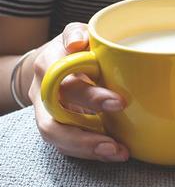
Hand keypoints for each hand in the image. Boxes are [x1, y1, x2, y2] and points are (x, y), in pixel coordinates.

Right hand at [28, 22, 128, 161]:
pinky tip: (113, 152)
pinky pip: (67, 143)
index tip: (119, 103)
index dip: (89, 95)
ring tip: (116, 153)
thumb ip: (77, 33)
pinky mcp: (56, 124)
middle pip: (54, 118)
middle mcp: (43, 91)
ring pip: (56, 137)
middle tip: (114, 143)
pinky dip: (90, 151)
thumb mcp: (75, 34)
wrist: (53, 64)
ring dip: (86, 149)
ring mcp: (46, 111)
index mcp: (49, 64)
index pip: (64, 81)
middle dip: (84, 135)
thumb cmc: (72, 49)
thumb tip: (78, 41)